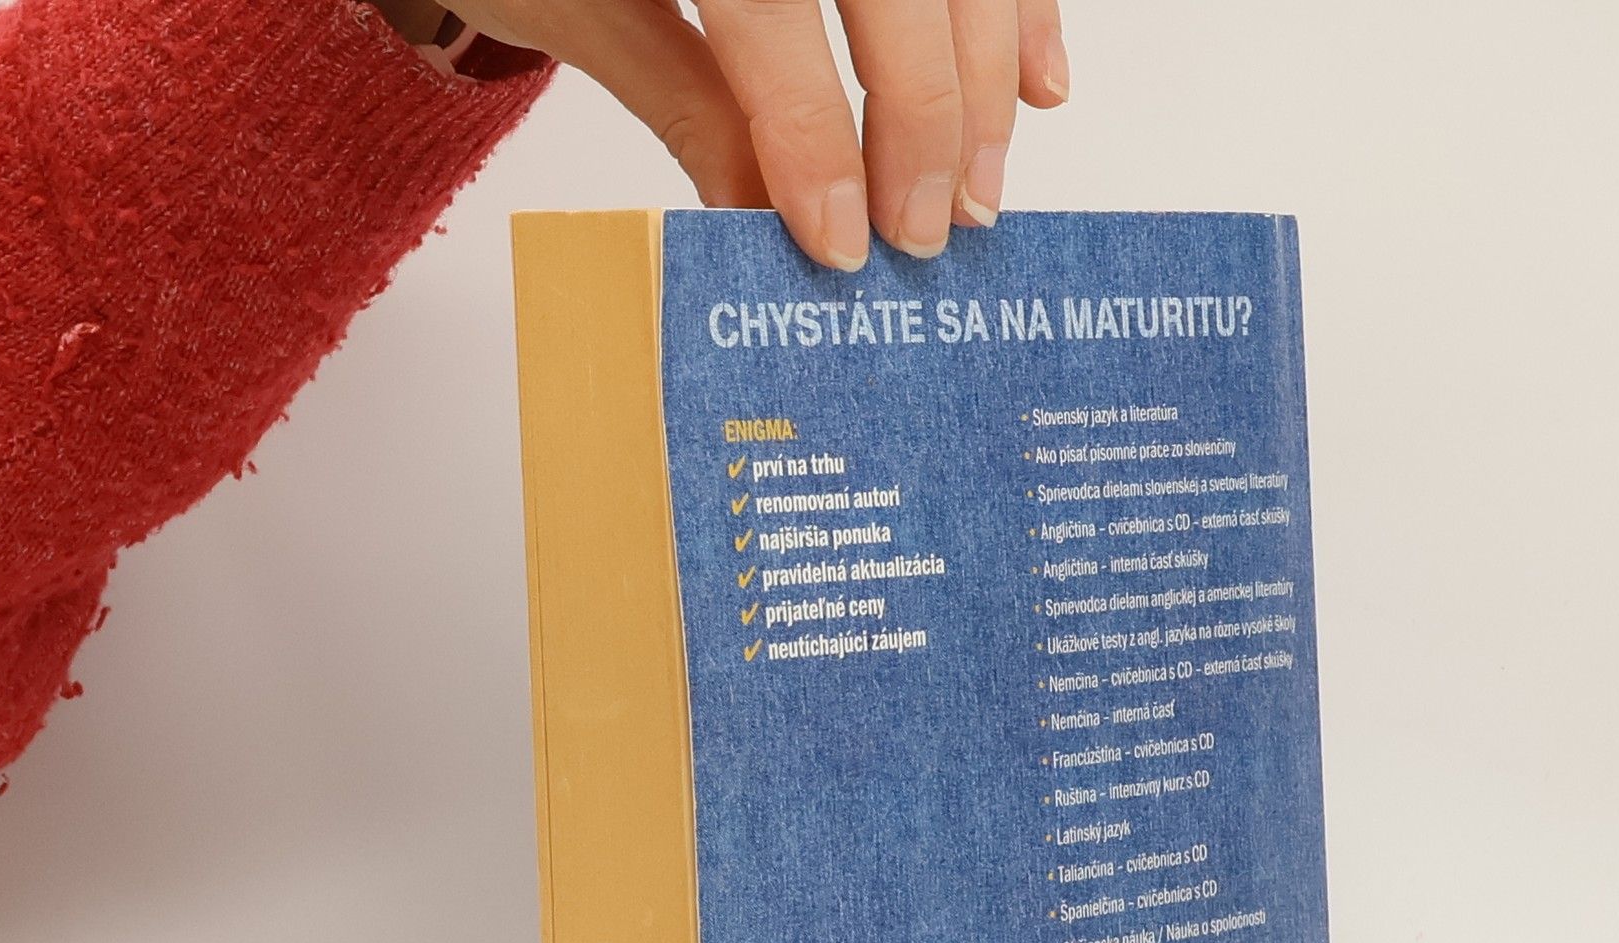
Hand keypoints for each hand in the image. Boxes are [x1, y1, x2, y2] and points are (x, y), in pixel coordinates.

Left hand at [448, 0, 1069, 268]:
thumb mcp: (582, 11)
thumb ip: (686, 105)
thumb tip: (773, 227)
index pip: (773, 11)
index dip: (817, 135)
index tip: (843, 243)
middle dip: (925, 119)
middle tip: (923, 235)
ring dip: (987, 80)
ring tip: (976, 192)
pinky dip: (1023, 11)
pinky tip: (1037, 89)